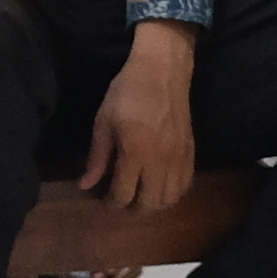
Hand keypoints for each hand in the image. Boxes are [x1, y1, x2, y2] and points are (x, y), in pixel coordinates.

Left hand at [78, 25, 197, 212]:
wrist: (162, 70)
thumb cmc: (127, 92)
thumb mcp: (103, 121)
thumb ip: (97, 157)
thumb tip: (85, 185)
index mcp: (136, 153)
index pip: (124, 195)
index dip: (110, 203)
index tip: (101, 199)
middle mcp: (161, 161)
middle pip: (149, 203)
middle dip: (131, 207)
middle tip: (119, 197)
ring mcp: (179, 158)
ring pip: (170, 199)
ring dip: (153, 203)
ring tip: (139, 194)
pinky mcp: (191, 152)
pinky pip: (185, 186)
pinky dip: (172, 193)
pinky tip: (160, 185)